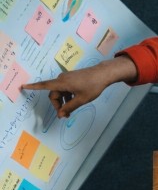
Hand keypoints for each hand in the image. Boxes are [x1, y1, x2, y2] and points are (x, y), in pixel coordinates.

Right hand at [22, 57, 136, 117]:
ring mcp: (66, 78)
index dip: (33, 87)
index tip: (22, 86)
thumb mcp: (81, 100)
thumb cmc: (92, 87)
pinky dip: (67, 96)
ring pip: (59, 92)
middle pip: (53, 93)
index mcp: (62, 83)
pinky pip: (65, 89)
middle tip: (66, 115)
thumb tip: (60, 115)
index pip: (44, 85)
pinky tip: (74, 101)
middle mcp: (61, 79)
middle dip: (57, 104)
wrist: (102, 74)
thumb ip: (69, 107)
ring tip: (70, 111)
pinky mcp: (71, 78)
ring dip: (62, 101)